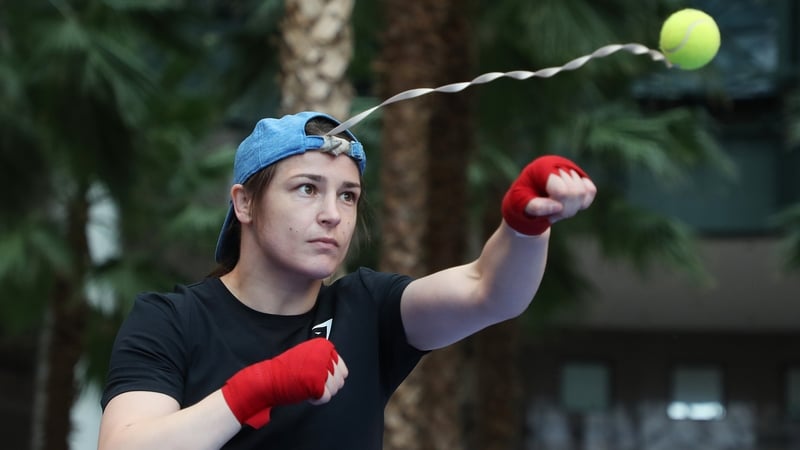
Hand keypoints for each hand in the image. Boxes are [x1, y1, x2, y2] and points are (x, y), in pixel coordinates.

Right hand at [221, 338, 347, 427]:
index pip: (342, 367)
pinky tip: (306, 393)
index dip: (330, 376)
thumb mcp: (308, 355)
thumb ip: (324, 359)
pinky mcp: (317, 383)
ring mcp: (321, 369)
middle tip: (311, 384)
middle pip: (340, 379)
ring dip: (323, 392)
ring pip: (335, 388)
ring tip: (308, 387)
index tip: (316, 375)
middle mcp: (325, 355)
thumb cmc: (287, 369)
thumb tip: (341, 371)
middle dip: (328, 385)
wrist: (269, 378)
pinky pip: (326, 397)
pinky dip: (317, 400)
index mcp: (324, 346)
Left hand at [501, 155, 595, 235]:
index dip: (559, 207)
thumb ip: (535, 206)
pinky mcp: (580, 176)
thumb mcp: (520, 204)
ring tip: (555, 209)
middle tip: (550, 214)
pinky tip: (567, 204)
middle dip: (564, 210)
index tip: (548, 214)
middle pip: (575, 193)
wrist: (525, 198)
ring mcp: (570, 168)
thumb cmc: (520, 200)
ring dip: (571, 208)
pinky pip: (591, 191)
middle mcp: (558, 164)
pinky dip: (581, 203)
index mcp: (542, 167)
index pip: (563, 191)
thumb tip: (557, 206)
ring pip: (584, 192)